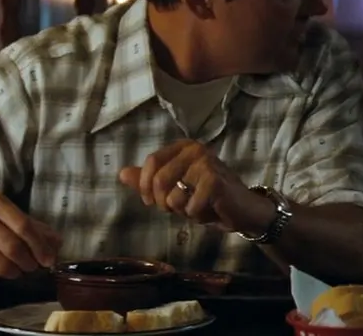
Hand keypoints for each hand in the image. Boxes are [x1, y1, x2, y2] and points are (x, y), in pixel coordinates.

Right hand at [0, 192, 61, 282]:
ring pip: (1, 265)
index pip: (24, 226)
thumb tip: (57, 243)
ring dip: (15, 272)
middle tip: (34, 267)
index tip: (49, 259)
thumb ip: (35, 228)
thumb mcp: (10, 217)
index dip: (40, 246)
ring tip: (17, 270)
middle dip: (29, 262)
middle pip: (14, 248)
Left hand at [117, 140, 257, 231]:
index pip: (151, 162)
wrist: (241, 210)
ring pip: (172, 196)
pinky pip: (188, 207)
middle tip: (178, 207)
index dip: (145, 186)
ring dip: (181, 210)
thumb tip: (121, 173)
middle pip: (158, 179)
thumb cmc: (206, 197)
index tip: (151, 201)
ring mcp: (206, 163)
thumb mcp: (173, 189)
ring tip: (196, 206)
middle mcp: (195, 149)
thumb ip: (148, 180)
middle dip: (163, 202)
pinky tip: (209, 210)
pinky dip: (196, 215)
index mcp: (183, 147)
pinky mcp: (215, 181)